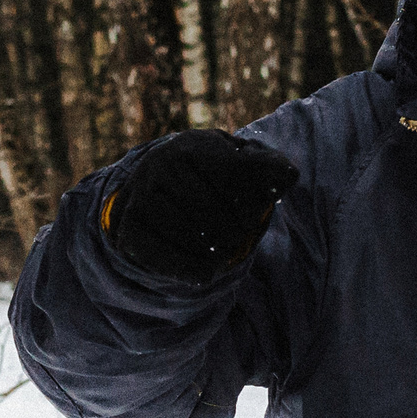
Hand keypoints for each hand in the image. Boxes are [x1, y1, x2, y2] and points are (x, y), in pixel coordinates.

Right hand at [102, 128, 298, 283]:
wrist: (160, 192)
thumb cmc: (211, 180)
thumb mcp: (241, 167)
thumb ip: (268, 169)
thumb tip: (288, 175)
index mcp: (193, 144)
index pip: (234, 178)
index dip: (253, 202)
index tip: (258, 208)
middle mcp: (161, 164)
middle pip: (213, 213)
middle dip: (235, 232)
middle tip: (238, 238)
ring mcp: (140, 196)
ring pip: (191, 237)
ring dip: (215, 253)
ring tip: (222, 252)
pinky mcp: (129, 228)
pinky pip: (163, 257)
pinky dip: (189, 269)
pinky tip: (205, 273)